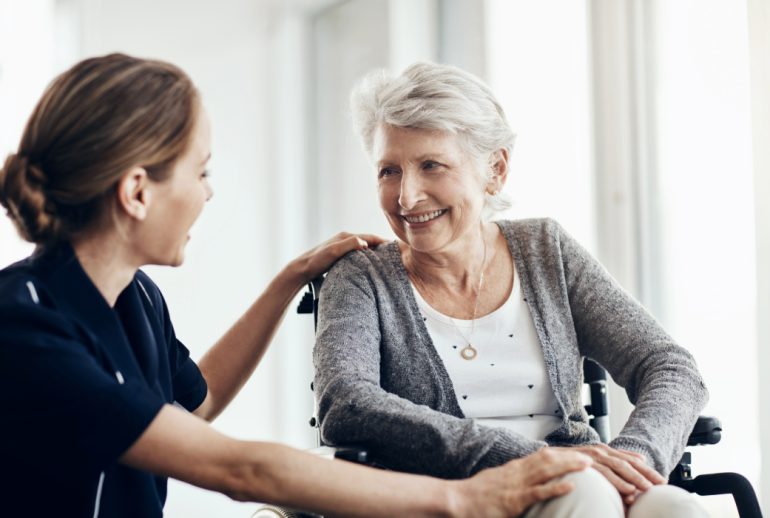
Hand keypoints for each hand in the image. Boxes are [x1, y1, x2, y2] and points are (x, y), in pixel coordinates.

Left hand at [289, 232, 386, 284]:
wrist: (301, 269)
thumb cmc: (316, 261)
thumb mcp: (334, 252)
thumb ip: (349, 245)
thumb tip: (365, 242)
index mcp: (345, 236)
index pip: (369, 237)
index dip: (382, 240)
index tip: (394, 245)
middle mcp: (344, 239)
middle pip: (367, 240)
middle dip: (380, 245)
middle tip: (393, 252)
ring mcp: (341, 247)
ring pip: (362, 247)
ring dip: (373, 251)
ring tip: (383, 258)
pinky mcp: (338, 255)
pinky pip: (356, 254)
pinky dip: (365, 256)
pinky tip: (367, 264)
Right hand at [453, 448, 591, 517]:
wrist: (457, 500)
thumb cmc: (475, 496)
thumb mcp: (495, 482)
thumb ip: (511, 480)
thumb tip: (524, 482)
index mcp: (514, 469)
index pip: (542, 457)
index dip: (562, 454)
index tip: (578, 453)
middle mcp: (517, 472)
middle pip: (549, 460)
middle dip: (571, 458)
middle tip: (591, 457)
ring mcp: (516, 485)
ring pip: (547, 471)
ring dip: (569, 467)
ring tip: (587, 466)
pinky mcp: (514, 500)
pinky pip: (538, 492)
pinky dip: (556, 488)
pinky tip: (571, 486)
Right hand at [550, 444, 665, 505]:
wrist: (548, 459)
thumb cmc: (575, 463)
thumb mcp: (598, 461)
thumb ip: (618, 460)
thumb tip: (641, 459)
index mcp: (606, 451)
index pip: (631, 460)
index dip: (647, 470)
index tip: (662, 480)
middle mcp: (600, 451)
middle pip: (627, 463)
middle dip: (644, 474)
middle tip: (658, 485)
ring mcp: (591, 456)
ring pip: (617, 467)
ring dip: (633, 479)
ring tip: (646, 489)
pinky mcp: (583, 464)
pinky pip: (603, 474)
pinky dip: (617, 482)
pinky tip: (627, 490)